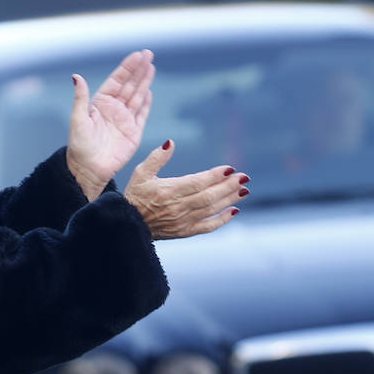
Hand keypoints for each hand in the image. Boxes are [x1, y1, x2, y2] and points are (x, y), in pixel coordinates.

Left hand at [65, 49, 155, 197]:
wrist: (89, 169)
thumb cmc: (80, 145)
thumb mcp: (78, 119)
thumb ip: (80, 98)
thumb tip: (76, 76)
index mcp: (100, 103)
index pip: (117, 80)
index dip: (127, 67)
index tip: (137, 55)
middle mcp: (114, 109)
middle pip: (130, 85)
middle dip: (139, 70)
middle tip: (148, 54)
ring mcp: (125, 120)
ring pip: (137, 96)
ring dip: (144, 82)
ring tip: (151, 67)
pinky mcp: (134, 133)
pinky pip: (142, 115)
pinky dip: (146, 103)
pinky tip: (149, 91)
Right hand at [123, 141, 248, 240]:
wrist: (129, 224)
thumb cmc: (135, 195)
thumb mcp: (141, 173)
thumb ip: (157, 158)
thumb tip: (170, 142)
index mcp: (168, 191)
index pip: (197, 182)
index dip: (215, 176)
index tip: (230, 168)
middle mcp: (177, 207)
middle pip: (208, 196)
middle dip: (228, 186)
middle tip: (244, 177)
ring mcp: (183, 221)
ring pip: (211, 209)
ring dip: (229, 200)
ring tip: (244, 190)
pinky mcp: (185, 231)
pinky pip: (207, 227)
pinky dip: (222, 220)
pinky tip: (234, 211)